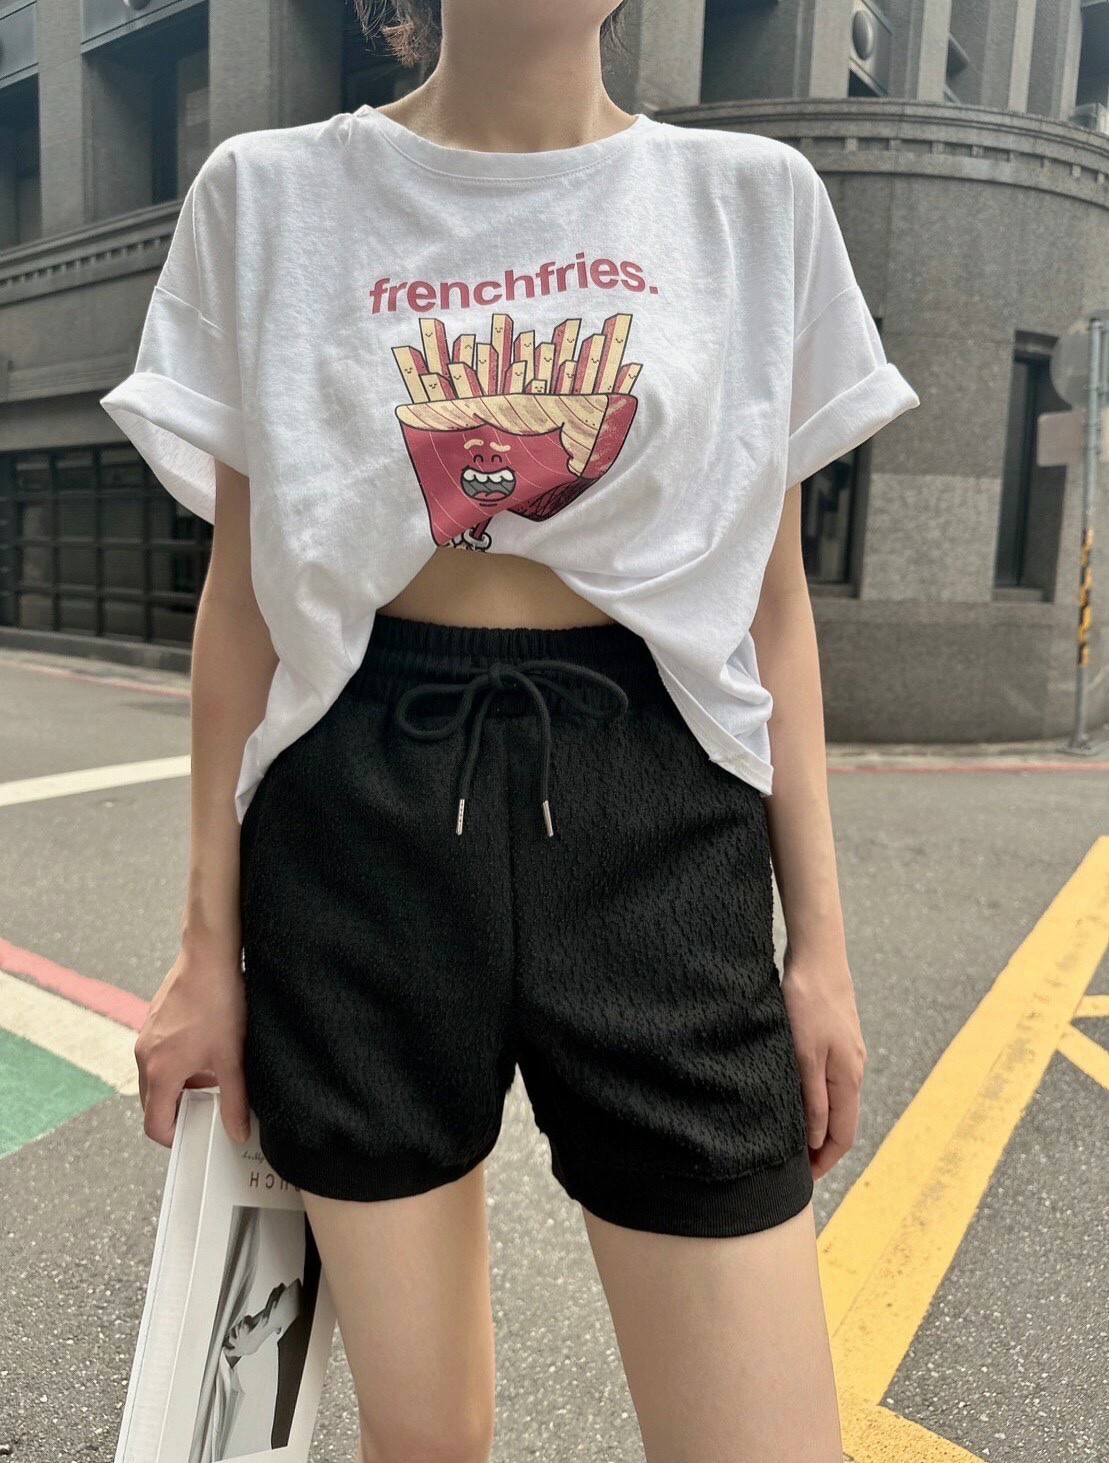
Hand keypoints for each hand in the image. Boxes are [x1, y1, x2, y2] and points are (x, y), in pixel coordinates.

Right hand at [135, 932, 251, 1147]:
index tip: (196, 1135)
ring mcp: (145, 1038)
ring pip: (155, 1079)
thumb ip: (234, 1100)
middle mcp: (144, 1057)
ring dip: (178, 1087)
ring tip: (212, 1078)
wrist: (209, 957)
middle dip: (177, 1113)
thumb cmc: (219, 1003)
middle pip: (152, 1104)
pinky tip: (205, 1052)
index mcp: (160, 1072)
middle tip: (206, 1112)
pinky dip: (176, 1065)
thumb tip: (238, 1132)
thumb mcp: (232, 1058)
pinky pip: (157, 1056)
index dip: (174, 1137)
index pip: (154, 1125)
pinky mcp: (152, 1022)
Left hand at [780, 946, 866, 1180]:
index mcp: (848, 1078)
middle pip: (842, 1122)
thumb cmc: (807, 1002)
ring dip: (818, 1124)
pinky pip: (831, 1081)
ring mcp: (848, 1053)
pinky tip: (795, 1098)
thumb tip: (817, 1140)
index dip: (825, 1161)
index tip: (803, 1179)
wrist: (818, 955)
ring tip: (790, 1137)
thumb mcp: (804, 1055)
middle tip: (793, 1166)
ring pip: (836, 1101)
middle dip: (821, 1149)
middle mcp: (853, 1069)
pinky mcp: (838, 1039)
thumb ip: (812, 1099)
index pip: (843, 1135)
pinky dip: (817, 1100)